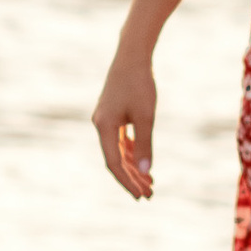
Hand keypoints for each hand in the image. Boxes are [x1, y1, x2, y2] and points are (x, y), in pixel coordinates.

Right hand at [92, 46, 157, 198]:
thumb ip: (145, 144)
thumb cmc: (140, 84)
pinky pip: (120, 140)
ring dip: (133, 167)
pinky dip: (132, 152)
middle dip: (132, 178)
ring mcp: (105, 120)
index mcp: (104, 127)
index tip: (141, 195)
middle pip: (115, 160)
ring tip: (149, 183)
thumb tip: (146, 171)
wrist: (132, 55)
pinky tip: (143, 162)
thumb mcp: (146, 116)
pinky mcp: (112, 114)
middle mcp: (100, 125)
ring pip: (118, 151)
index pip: (113, 164)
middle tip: (149, 195)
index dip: (127, 181)